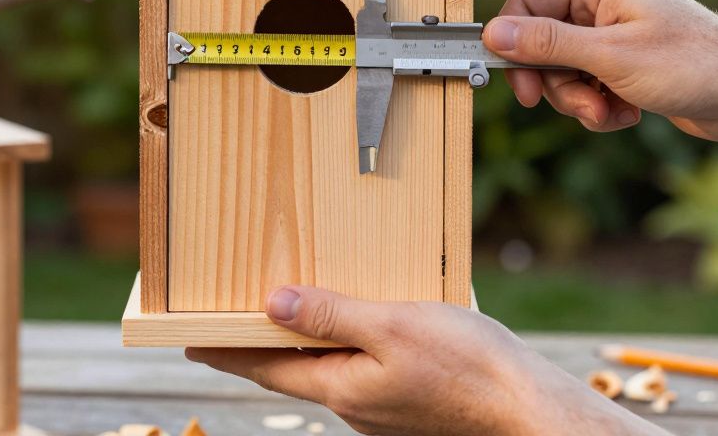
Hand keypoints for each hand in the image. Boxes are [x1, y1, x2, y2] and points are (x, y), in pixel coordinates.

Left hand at [187, 286, 665, 435]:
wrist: (529, 413)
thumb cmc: (469, 368)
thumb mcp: (393, 327)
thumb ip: (332, 315)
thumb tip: (272, 304)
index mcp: (341, 388)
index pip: (263, 368)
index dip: (224, 352)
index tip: (188, 342)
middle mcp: (355, 406)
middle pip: (295, 370)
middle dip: (264, 346)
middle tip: (232, 323)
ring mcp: (384, 412)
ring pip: (334, 370)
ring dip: (312, 343)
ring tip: (298, 312)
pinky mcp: (412, 407)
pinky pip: (367, 372)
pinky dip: (354, 347)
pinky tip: (369, 327)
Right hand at [481, 0, 717, 140]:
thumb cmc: (694, 66)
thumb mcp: (610, 57)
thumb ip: (548, 44)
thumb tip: (495, 33)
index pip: (527, 3)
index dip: (515, 45)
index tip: (521, 88)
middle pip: (542, 42)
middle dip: (559, 84)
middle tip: (582, 106)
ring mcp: (615, 28)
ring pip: (563, 69)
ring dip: (580, 99)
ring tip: (611, 112)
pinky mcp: (624, 57)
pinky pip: (587, 82)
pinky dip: (599, 104)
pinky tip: (628, 113)